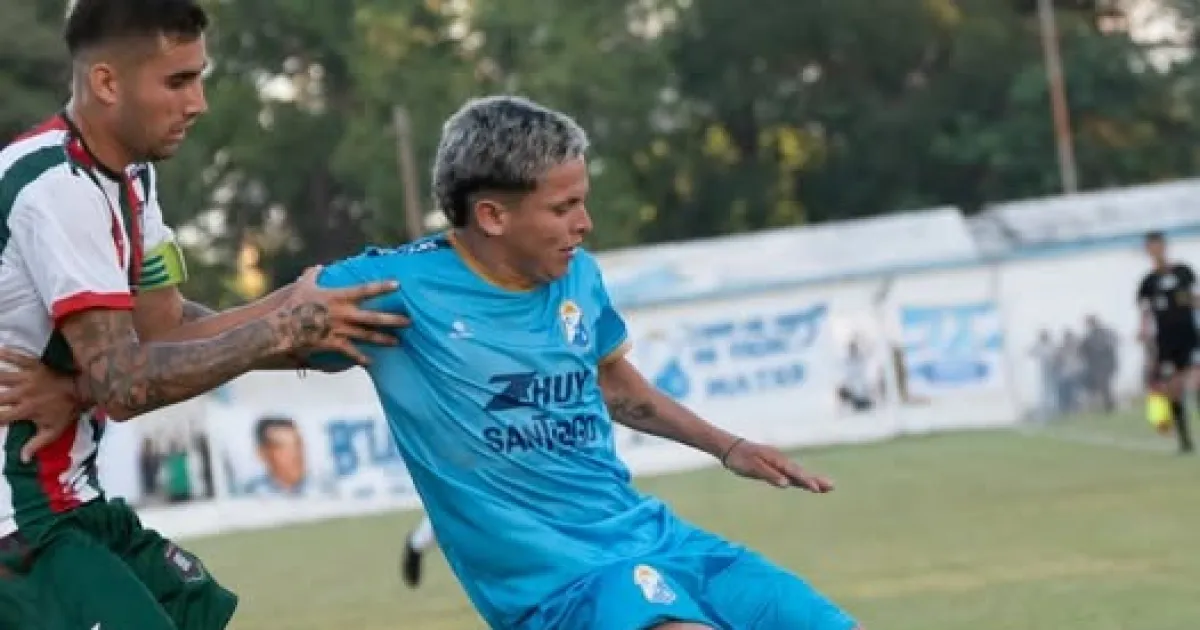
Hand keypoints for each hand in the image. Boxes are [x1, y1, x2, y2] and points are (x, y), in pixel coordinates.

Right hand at [0, 348, 87, 462]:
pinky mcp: (34, 366)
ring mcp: (28, 378)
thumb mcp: (54, 431)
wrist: (83, 391)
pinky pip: (18, 358)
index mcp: (26, 410)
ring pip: (2, 376)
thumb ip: (36, 444)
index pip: (1, 417)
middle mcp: (23, 394)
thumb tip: (23, 460)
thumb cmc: (66, 411)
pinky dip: (7, 353)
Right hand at [276, 266, 410, 364]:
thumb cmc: (292, 305)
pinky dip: (361, 358)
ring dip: (383, 339)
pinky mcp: (332, 343)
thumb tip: (317, 267)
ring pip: (366, 335)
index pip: (365, 290)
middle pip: (373, 316)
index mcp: (338, 296)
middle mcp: (342, 313)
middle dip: (393, 319)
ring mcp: (338, 329)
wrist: (279, 327)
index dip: (382, 287)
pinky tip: (371, 362)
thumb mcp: (303, 286)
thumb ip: (312, 275)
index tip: (398, 284)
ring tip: (398, 342)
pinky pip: (350, 351)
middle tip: (410, 321)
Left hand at [721, 438, 834, 492]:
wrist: (731, 448)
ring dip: (812, 480)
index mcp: (777, 461)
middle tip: (832, 486)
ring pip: (798, 474)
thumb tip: (786, 484)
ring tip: (827, 487)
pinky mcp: (775, 467)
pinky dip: (801, 479)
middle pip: (801, 473)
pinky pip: (791, 474)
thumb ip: (770, 475)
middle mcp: (781, 461)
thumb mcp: (753, 468)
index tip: (817, 489)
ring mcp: (779, 464)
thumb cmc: (741, 459)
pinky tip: (807, 484)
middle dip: (816, 480)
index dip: (807, 481)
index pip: (795, 473)